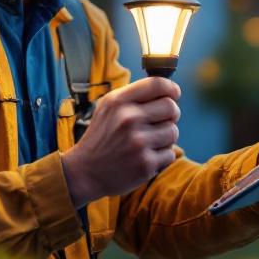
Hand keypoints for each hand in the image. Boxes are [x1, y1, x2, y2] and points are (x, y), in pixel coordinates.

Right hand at [61, 77, 179, 207]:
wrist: (84, 173)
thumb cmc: (101, 138)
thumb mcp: (108, 108)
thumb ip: (133, 96)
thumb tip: (168, 90)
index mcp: (118, 101)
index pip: (157, 84)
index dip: (171, 88)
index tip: (174, 94)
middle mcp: (129, 119)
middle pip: (171, 107)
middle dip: (170, 115)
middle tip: (160, 122)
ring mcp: (138, 142)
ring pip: (173, 131)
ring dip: (165, 138)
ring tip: (147, 142)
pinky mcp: (146, 163)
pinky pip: (170, 154)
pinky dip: (161, 157)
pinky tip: (144, 157)